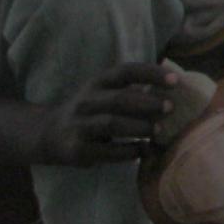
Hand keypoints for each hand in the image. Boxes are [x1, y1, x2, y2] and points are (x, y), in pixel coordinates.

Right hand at [38, 63, 177, 166]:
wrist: (49, 134)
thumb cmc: (90, 111)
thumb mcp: (104, 93)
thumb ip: (131, 90)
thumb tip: (173, 84)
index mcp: (97, 83)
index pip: (125, 71)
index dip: (150, 73)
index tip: (175, 80)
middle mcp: (87, 101)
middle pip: (119, 99)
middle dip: (147, 103)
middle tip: (170, 108)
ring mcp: (80, 125)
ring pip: (112, 124)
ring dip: (139, 127)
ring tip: (159, 131)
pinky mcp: (78, 150)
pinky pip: (107, 151)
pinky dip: (129, 151)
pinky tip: (144, 150)